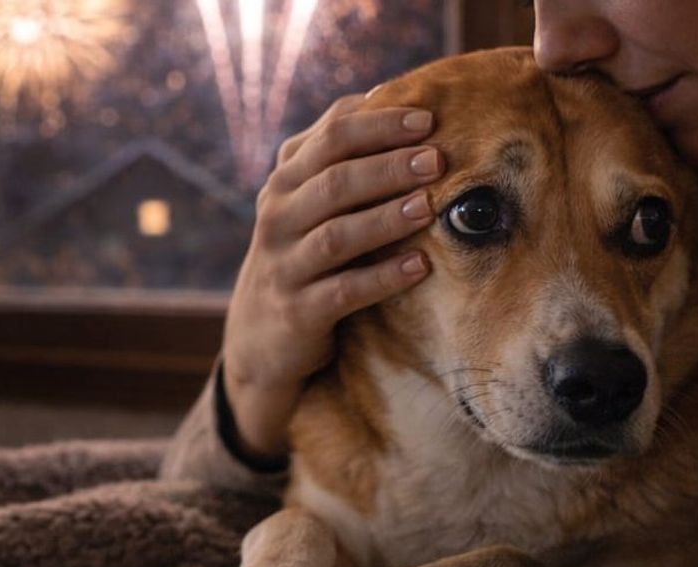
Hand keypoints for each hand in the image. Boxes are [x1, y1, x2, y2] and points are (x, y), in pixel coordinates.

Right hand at [223, 92, 442, 458]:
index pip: (332, 137)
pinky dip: (382, 277)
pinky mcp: (298, 311)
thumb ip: (336, 156)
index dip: (380, 124)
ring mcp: (285, 265)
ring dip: (385, 218)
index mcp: (287, 180)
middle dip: (388, 166)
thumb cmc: (302, 254)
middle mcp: (279, 216)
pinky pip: (343, 291)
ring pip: (337, 235)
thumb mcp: (307, 202)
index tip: (429, 118)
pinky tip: (420, 266)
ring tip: (428, 207)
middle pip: (334, 181)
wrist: (260, 337)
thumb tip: (385, 97)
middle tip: (437, 159)